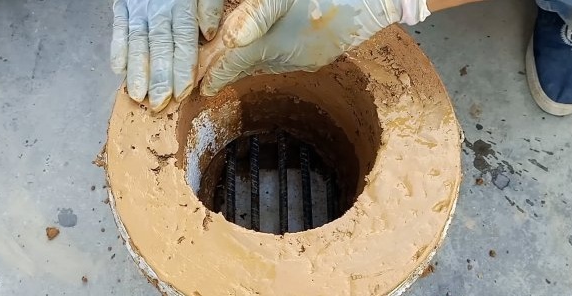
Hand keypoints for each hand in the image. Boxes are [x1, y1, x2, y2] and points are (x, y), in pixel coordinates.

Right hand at [111, 0, 223, 110]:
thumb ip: (208, 5)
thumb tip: (209, 33)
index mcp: (181, 5)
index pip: (183, 40)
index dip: (182, 67)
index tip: (182, 91)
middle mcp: (158, 9)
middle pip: (159, 47)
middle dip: (158, 78)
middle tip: (158, 104)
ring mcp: (137, 8)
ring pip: (137, 42)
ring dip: (136, 70)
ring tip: (138, 95)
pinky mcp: (122, 5)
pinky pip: (118, 29)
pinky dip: (117, 50)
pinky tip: (118, 71)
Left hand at [199, 0, 429, 95]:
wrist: (375, 2)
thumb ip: (255, 15)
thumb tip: (228, 38)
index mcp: (277, 44)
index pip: (233, 63)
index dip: (212, 73)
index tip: (196, 87)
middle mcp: (288, 58)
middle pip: (245, 67)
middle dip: (223, 72)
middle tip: (200, 77)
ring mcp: (303, 60)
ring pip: (262, 66)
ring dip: (242, 66)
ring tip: (221, 66)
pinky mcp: (314, 58)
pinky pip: (280, 62)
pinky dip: (263, 60)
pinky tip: (255, 52)